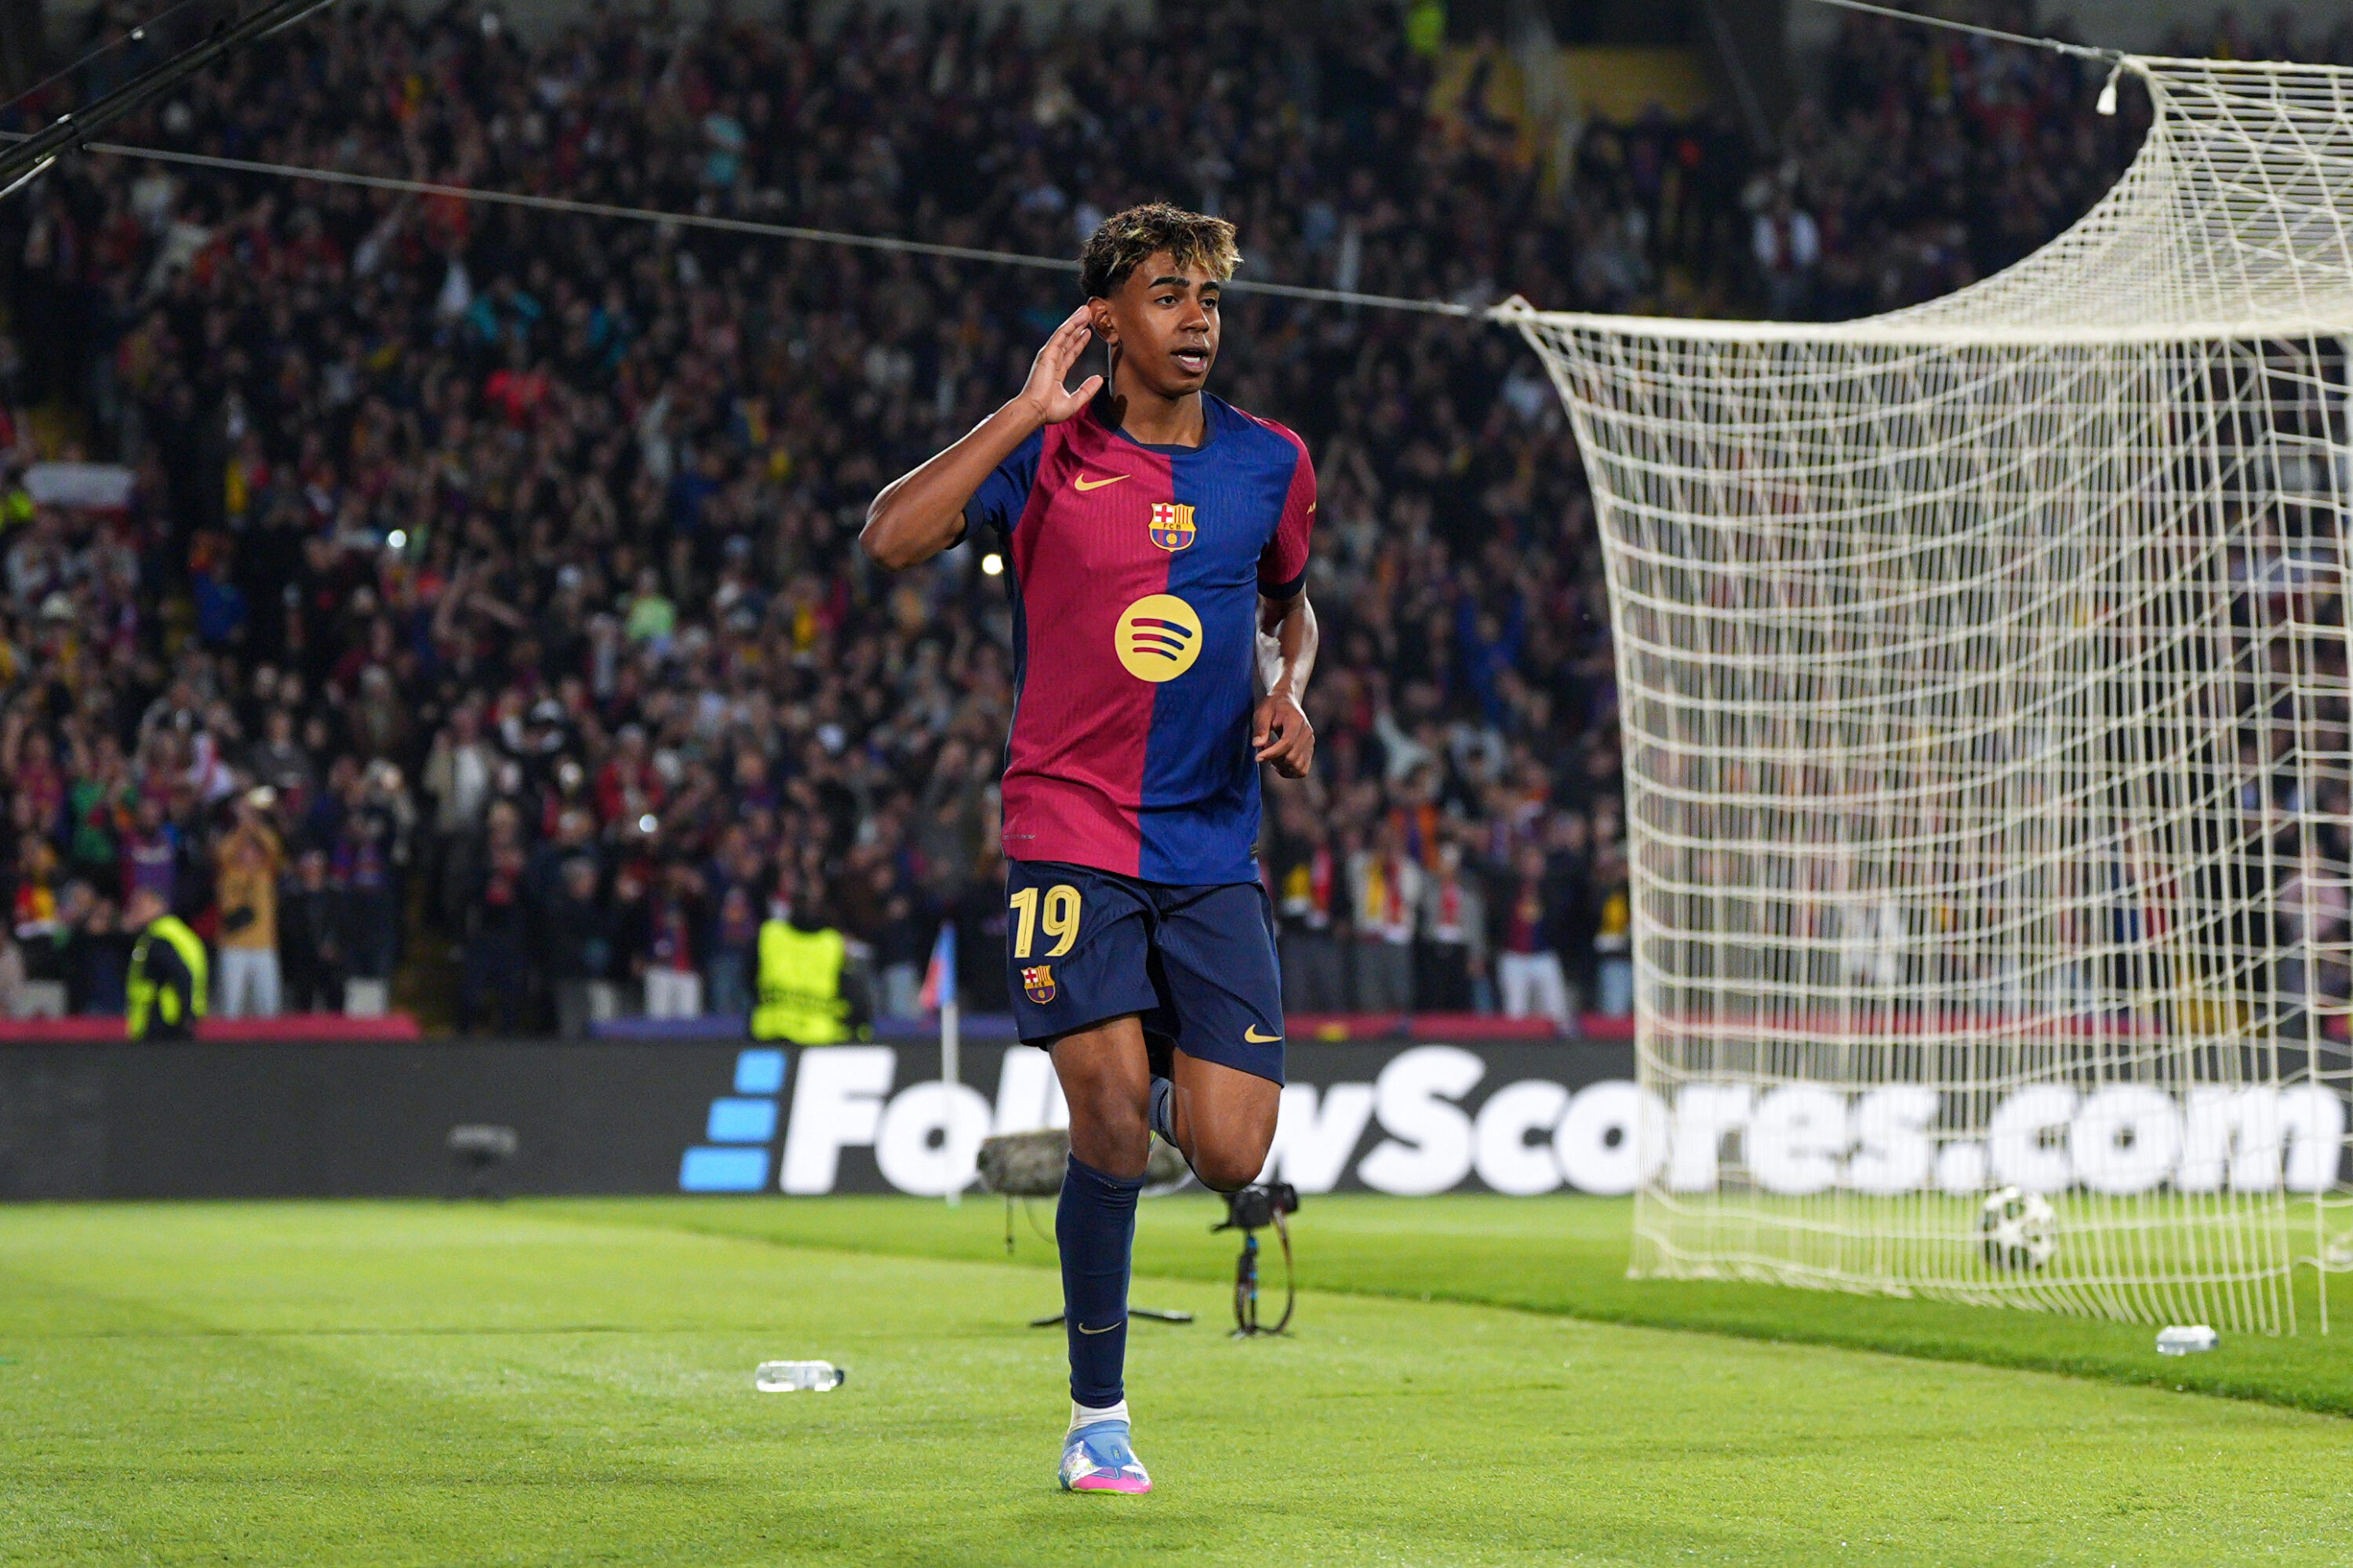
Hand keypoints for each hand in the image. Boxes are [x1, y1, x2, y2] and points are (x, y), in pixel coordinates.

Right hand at [1018, 305, 1103, 424]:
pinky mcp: (1047, 354)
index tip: (1087, 332)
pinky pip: (1061, 336)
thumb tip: (1100, 378)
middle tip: (1088, 314)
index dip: (1079, 342)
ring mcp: (1049, 356)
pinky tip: (1078, 317)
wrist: (1036, 411)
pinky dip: (1070, 325)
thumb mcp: (1075, 402)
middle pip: (1068, 340)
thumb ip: (1088, 390)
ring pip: (1065, 334)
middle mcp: (1052, 362)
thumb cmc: (1050, 411)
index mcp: (1057, 373)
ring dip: (1075, 321)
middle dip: (1078, 327)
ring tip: (1086, 310)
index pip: (1071, 353)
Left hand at [1252, 693, 1313, 777]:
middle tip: (1262, 750)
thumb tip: (1257, 745)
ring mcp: (1310, 743)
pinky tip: (1278, 765)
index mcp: (1296, 721)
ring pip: (1298, 767)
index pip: (1287, 743)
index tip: (1257, 757)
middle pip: (1292, 757)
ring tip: (1270, 757)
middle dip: (1274, 759)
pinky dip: (1289, 772)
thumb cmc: (1272, 706)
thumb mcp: (1262, 712)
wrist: (1286, 701)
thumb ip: (1260, 728)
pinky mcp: (1309, 751)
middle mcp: (1307, 733)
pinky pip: (1302, 770)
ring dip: (1281, 767)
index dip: (1272, 753)